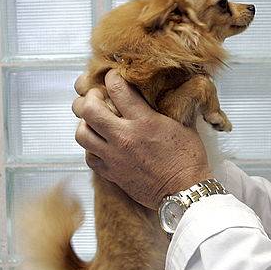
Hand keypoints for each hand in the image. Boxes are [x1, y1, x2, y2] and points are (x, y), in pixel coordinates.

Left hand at [72, 70, 212, 208]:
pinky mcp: (111, 174)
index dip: (111, 77)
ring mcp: (114, 157)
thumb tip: (168, 91)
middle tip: (96, 98)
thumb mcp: (183, 125)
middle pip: (89, 110)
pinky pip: (89, 157)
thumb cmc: (188, 160)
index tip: (113, 77)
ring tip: (94, 122)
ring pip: (81, 133)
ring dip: (85, 124)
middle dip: (89, 98)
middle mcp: (124, 137)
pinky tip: (100, 144)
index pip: (117, 88)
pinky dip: (90, 148)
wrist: (185, 192)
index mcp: (144, 121)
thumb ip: (169, 106)